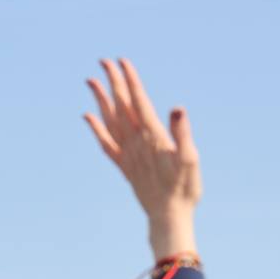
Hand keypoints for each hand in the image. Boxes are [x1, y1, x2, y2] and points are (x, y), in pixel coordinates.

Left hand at [84, 59, 200, 258]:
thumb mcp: (191, 160)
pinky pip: (106, 144)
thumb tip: (176, 110)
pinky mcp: (124, 166)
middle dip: (113, 82)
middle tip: (104, 61)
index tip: (122, 62)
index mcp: (153, 137)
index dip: (131, 81)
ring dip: (100, 100)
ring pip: (110, 121)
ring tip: (91, 81)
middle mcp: (137, 143)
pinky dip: (96, 129)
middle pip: (122, 107)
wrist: (169, 217)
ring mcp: (128, 155)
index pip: (139, 102)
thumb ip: (182, 133)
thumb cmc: (185, 189)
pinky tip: (88, 116)